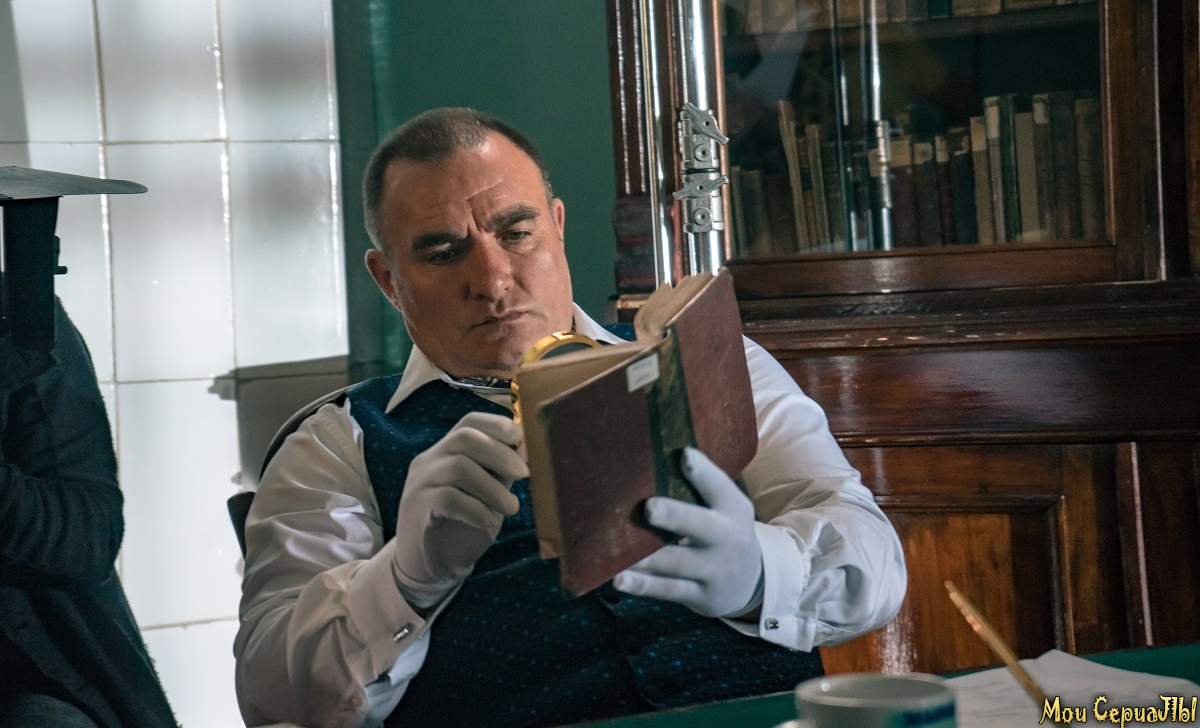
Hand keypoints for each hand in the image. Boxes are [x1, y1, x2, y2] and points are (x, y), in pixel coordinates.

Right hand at [391, 411, 527, 607]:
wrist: (429, 566)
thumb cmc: (462, 527)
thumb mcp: (487, 495)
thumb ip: (500, 473)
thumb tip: (525, 450)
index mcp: (447, 451)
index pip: (469, 423)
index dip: (497, 424)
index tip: (521, 438)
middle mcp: (429, 460)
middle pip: (464, 438)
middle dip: (500, 453)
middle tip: (524, 474)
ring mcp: (419, 482)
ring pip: (458, 467)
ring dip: (492, 487)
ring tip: (511, 508)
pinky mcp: (416, 508)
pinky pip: (448, 499)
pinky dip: (476, 509)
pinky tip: (488, 522)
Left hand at [612, 447, 763, 617]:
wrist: (751, 580)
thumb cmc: (722, 528)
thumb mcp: (725, 505)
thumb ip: (700, 484)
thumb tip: (660, 451)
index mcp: (733, 508)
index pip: (720, 487)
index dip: (703, 473)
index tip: (684, 455)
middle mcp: (726, 538)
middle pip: (701, 526)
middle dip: (676, 516)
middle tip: (649, 507)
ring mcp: (713, 570)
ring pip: (677, 563)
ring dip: (647, 557)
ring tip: (616, 551)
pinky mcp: (698, 595)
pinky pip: (668, 589)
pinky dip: (642, 585)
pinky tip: (618, 578)